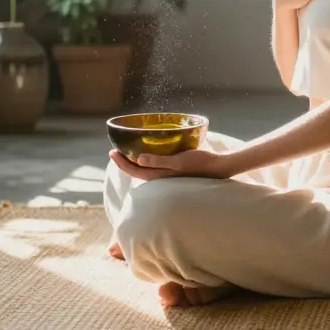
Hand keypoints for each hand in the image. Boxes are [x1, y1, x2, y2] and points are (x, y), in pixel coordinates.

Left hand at [108, 149, 230, 180]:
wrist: (218, 168)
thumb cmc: (200, 163)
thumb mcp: (179, 161)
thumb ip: (159, 161)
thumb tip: (139, 159)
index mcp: (159, 177)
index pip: (133, 170)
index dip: (121, 162)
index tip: (111, 151)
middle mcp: (161, 178)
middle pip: (137, 171)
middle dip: (125, 162)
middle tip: (116, 151)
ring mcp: (167, 176)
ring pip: (145, 170)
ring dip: (135, 162)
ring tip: (128, 151)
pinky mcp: (174, 172)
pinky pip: (154, 167)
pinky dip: (147, 161)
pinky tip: (150, 154)